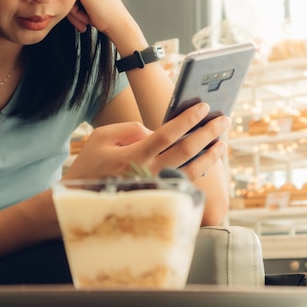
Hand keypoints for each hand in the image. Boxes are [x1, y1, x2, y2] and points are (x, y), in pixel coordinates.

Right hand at [64, 103, 229, 179]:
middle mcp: (148, 172)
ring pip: (191, 170)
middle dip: (207, 132)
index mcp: (133, 155)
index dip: (186, 120)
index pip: (167, 134)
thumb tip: (156, 131)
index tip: (202, 107)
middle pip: (186, 151)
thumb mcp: (102, 137)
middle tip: (223, 119)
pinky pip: (185, 182)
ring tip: (223, 141)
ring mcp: (155, 186)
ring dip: (211, 154)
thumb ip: (130, 129)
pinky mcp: (158, 195)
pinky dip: (200, 170)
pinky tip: (209, 159)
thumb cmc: (91, 163)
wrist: (82, 200)